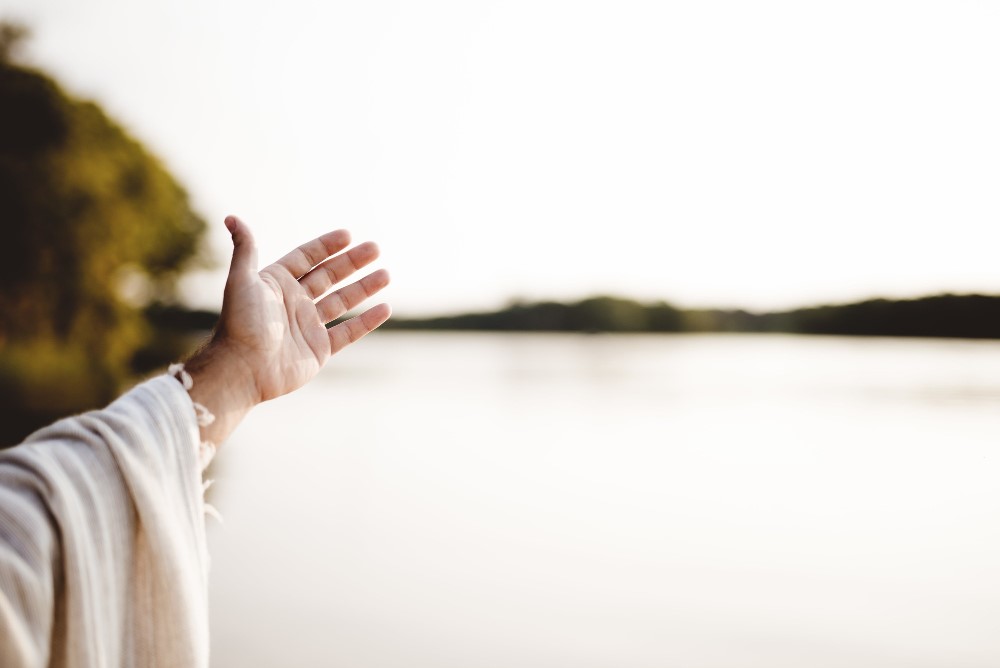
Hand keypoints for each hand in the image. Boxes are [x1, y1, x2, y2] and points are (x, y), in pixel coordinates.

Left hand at [184, 215, 390, 443]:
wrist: (243, 368)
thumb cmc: (240, 323)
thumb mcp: (242, 280)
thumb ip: (246, 248)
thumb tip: (231, 217)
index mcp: (277, 283)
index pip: (307, 258)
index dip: (327, 246)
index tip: (348, 235)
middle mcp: (294, 302)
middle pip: (329, 276)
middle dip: (352, 262)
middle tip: (375, 248)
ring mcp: (308, 326)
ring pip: (343, 301)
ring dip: (364, 287)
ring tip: (386, 273)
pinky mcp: (319, 350)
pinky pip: (348, 332)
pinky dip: (367, 321)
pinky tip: (385, 308)